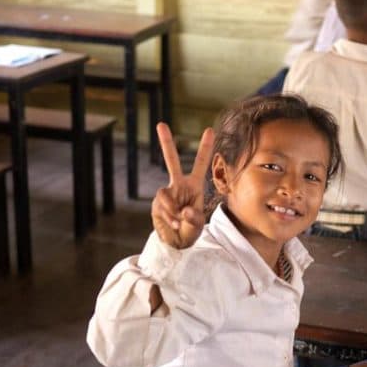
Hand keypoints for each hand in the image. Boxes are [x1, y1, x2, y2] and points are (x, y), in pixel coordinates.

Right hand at [152, 123, 214, 249]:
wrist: (176, 242)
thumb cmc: (191, 230)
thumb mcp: (198, 225)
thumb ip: (194, 218)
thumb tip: (184, 211)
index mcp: (194, 186)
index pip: (200, 164)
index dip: (204, 147)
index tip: (209, 129)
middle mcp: (179, 185)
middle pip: (172, 161)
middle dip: (166, 143)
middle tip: (160, 124)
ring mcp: (166, 194)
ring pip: (164, 192)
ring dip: (173, 209)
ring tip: (180, 222)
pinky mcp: (157, 204)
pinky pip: (162, 207)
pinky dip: (170, 217)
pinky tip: (175, 224)